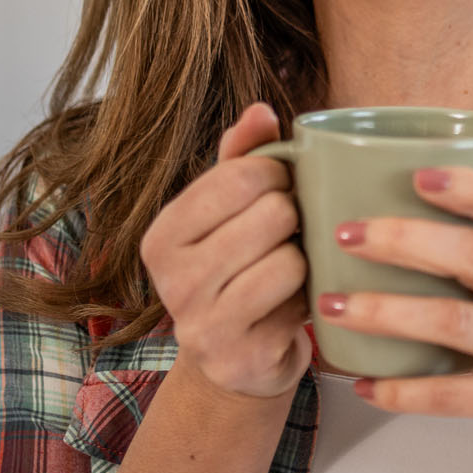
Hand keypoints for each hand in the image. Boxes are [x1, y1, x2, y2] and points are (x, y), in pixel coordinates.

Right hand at [139, 102, 311, 401]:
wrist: (238, 361)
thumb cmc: (239, 270)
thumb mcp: (232, 211)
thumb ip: (244, 157)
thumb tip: (261, 111)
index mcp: (162, 235)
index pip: (240, 175)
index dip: (280, 175)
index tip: (282, 190)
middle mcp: (170, 280)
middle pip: (273, 214)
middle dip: (296, 218)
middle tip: (291, 233)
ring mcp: (201, 323)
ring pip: (288, 259)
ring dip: (304, 259)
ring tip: (292, 267)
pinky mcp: (239, 357)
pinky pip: (299, 301)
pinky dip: (310, 296)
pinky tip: (295, 303)